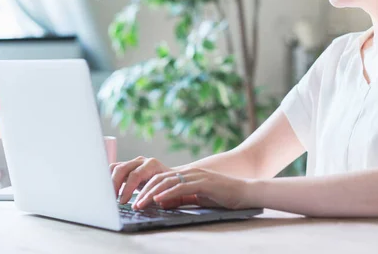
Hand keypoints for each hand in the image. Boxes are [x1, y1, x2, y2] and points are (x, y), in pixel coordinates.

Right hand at [109, 156, 172, 203]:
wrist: (171, 176)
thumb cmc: (170, 185)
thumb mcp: (168, 190)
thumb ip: (162, 195)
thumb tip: (156, 204)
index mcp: (152, 165)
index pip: (135, 175)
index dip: (127, 189)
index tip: (123, 202)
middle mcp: (141, 161)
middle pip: (122, 169)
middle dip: (115, 185)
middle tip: (112, 200)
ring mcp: (133, 163)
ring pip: (115, 168)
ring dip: (110, 182)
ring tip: (109, 196)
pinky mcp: (127, 167)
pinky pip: (114, 170)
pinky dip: (109, 179)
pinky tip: (109, 191)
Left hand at [132, 168, 251, 210]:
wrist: (245, 192)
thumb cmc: (223, 196)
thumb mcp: (197, 198)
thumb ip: (180, 198)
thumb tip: (161, 202)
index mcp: (187, 174)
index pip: (161, 179)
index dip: (146, 188)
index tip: (135, 200)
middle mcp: (190, 172)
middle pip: (160, 178)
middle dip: (143, 191)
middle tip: (132, 204)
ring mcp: (197, 176)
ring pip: (168, 181)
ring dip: (151, 194)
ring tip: (140, 204)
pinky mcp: (204, 183)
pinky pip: (181, 187)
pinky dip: (167, 194)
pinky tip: (157, 200)